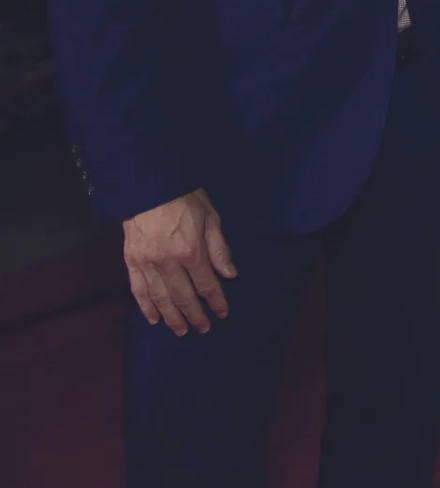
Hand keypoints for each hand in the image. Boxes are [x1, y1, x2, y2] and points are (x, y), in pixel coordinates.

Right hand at [122, 188, 236, 335]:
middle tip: (202, 329)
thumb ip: (219, 248)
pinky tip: (153, 319)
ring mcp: (147, 264)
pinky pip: (138, 290)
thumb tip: (230, 274)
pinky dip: (145, 306)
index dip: (216, 301)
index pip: (206, 285)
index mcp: (191, 252)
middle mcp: (168, 263)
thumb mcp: (211, 218)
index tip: (222, 313)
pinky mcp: (131, 261)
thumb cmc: (185, 198)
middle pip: (183, 297)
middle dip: (194, 315)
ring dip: (171, 317)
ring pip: (160, 298)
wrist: (149, 186)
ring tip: (180, 331)